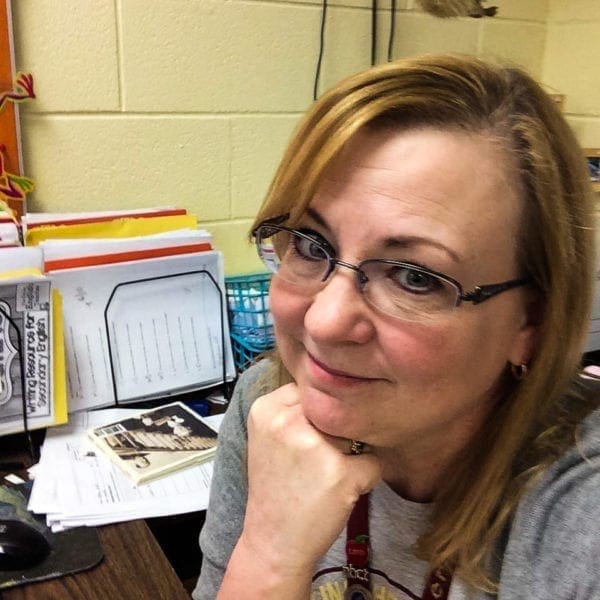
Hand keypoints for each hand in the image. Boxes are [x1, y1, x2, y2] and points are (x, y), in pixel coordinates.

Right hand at [240, 383, 381, 579]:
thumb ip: (292, 409)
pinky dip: (366, 476)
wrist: (274, 542)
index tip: (308, 438)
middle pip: (334, 408)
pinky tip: (341, 491)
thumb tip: (334, 384)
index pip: (310, 390)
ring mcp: (316, 446)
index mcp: (265, 410)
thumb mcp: (267, 437)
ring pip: (355, 432)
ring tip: (326, 476)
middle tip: (316, 461)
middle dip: (335, 431)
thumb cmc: (275, 488)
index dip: (317, 414)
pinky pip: (372, 462)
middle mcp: (288, 422)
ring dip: (351, 452)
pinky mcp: (342, 473)